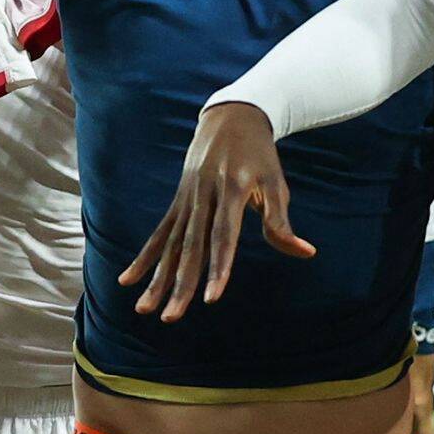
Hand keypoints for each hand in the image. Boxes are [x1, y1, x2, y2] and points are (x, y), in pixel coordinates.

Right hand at [119, 101, 312, 320]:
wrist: (231, 115)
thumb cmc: (261, 154)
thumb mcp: (276, 182)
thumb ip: (282, 222)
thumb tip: (306, 253)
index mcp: (232, 189)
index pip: (223, 236)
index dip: (218, 267)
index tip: (211, 298)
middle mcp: (204, 195)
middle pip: (191, 247)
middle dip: (180, 284)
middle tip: (172, 317)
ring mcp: (187, 198)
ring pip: (170, 245)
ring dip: (156, 279)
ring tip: (142, 310)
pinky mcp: (178, 201)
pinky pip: (159, 234)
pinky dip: (144, 258)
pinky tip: (127, 281)